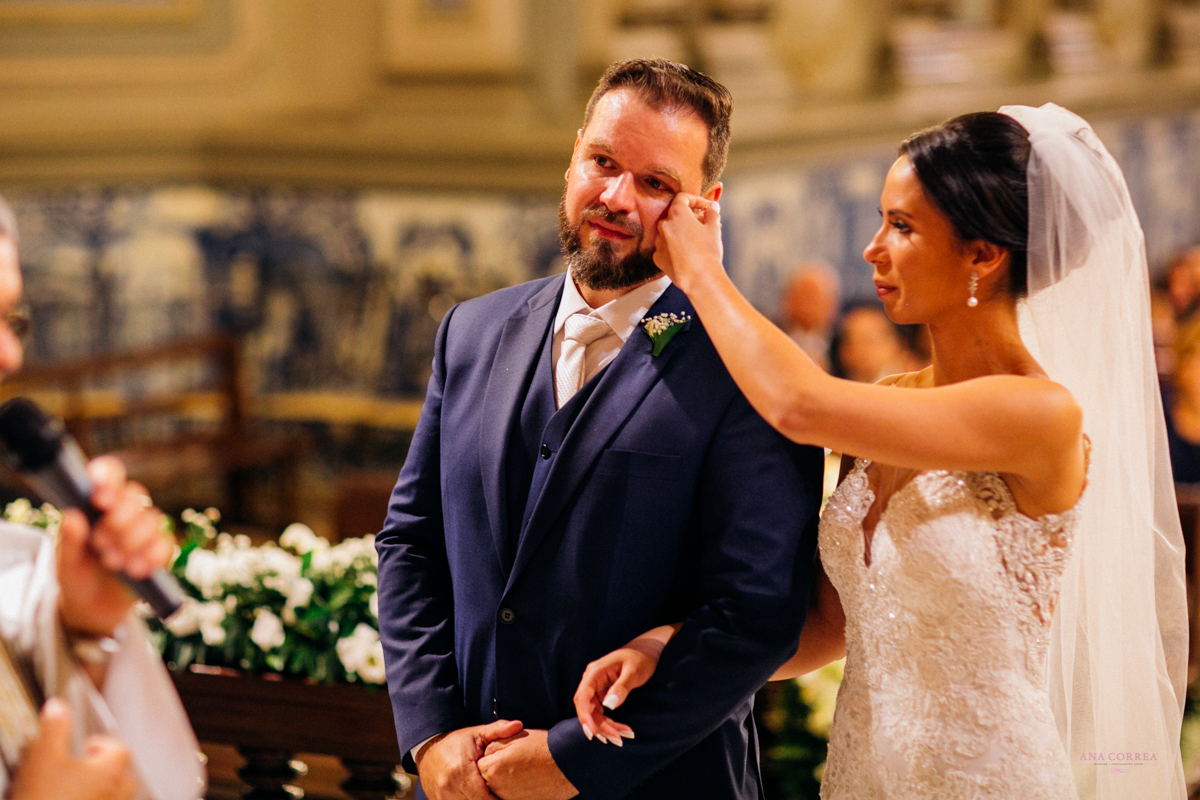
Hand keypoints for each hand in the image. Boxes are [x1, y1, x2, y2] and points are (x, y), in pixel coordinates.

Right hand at [9, 698, 137, 799]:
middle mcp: (117, 794)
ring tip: (81, 787)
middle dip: (108, 767)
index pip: (120, 749)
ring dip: (104, 788)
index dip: (102, 744)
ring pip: (118, 796)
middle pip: (125, 775)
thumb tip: (58, 706)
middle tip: (85, 766)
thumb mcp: (42, 758)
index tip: (85, 745)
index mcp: (110, 772)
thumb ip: (54, 728)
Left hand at [57, 456, 171, 638]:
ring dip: (132, 542)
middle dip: (120, 519)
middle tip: (101, 542)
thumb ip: (69, 541)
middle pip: (136, 495)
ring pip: (153, 519)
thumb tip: (72, 515)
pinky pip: (165, 545)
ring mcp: (144, 531)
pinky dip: (150, 557)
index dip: (109, 476)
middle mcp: (124, 512)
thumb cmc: (76, 578)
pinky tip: (134, 570)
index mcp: (98, 505)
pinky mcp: (159, 552)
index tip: (100, 497)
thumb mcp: (65, 562)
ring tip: (112, 562)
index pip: (110, 475)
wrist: (92, 610)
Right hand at [416, 719, 522, 799]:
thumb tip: (518, 725)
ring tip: (490, 794)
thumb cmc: (456, 742)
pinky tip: (477, 796)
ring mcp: (442, 796)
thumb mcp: (477, 733)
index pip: (484, 797)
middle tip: (502, 795)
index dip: (497, 799)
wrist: (427, 748)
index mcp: (460, 771)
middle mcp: (449, 787)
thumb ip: (498, 730)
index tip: (508, 794)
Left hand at [478, 729, 576, 799]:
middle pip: (488, 780)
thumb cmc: (543, 748)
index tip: (502, 754)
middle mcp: (498, 788)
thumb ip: (494, 744)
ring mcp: (510, 798)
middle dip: (496, 771)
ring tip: (523, 771)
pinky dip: (516, 790)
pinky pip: (511, 796)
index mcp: (493, 769)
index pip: (480, 764)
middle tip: (514, 763)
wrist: (567, 763)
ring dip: (506, 782)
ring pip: (499, 790)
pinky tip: (528, 781)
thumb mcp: (515, 737)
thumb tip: (486, 752)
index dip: (491, 757)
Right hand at [573, 640, 662, 744]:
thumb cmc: (641, 658)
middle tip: (617, 740)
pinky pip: (600, 712)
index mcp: (595, 672)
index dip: (584, 716)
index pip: (582, 697)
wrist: (646, 651)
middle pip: (587, 708)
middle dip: (599, 726)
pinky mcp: (602, 693)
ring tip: (623, 737)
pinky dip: (608, 723)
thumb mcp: (634, 672)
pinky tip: (619, 731)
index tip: (593, 733)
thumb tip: (608, 706)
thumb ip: (621, 687)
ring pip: (594, 713)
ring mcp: (596, 687)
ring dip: (605, 727)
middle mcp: (591, 680)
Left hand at [654, 193, 721, 290]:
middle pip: (675, 215)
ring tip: (695, 241)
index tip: (704, 206)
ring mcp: (658, 242)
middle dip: (688, 217)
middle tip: (702, 224)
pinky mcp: (658, 257)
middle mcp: (664, 226)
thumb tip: (712, 206)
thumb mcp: (714, 228)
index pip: (682, 198)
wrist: (700, 278)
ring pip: (669, 232)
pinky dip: (674, 247)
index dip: (695, 199)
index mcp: (677, 214)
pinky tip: (686, 254)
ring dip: (680, 232)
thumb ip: (712, 213)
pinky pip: (665, 247)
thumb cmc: (708, 252)